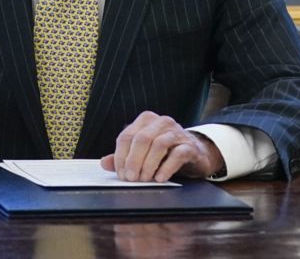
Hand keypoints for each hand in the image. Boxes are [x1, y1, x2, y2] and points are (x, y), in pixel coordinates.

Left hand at [100, 111, 225, 181]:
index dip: (120, 156)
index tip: (121, 174)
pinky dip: (166, 168)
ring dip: (148, 165)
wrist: (195, 154)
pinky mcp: (190, 146)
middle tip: (131, 179)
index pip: (126, 136)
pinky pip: (177, 154)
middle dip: (133, 161)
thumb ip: (124, 157)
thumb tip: (104, 163)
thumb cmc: (165, 153)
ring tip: (145, 179)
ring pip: (158, 144)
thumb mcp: (142, 153)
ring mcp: (177, 132)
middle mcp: (161, 122)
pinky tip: (160, 178)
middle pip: (142, 139)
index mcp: (146, 120)